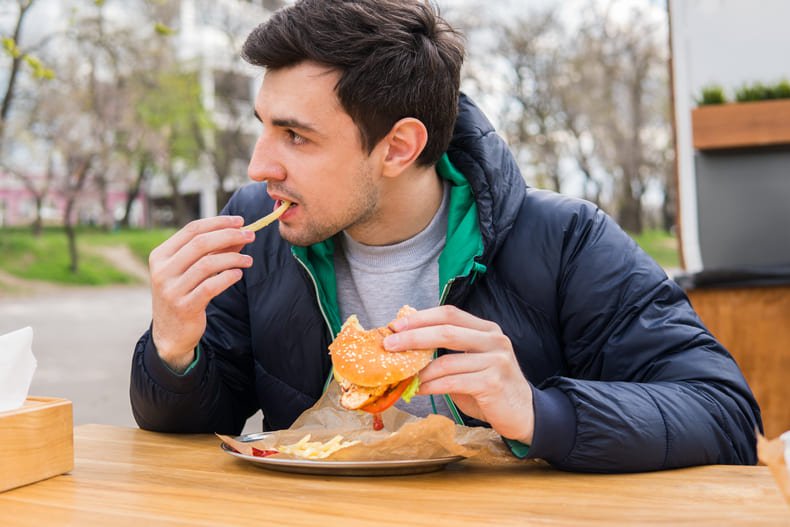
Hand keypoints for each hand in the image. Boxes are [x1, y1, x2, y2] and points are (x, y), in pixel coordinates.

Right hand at [149, 216, 254, 370]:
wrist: (171, 333)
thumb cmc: (184, 294)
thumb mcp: (192, 270)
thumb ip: (212, 251)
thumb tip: (239, 232)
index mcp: (161, 255)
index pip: (192, 229)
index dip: (218, 222)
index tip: (240, 221)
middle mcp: (162, 271)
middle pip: (200, 243)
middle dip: (229, 236)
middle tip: (250, 235)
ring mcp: (171, 290)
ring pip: (207, 264)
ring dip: (233, 258)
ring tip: (248, 260)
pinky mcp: (185, 307)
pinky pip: (210, 286)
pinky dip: (228, 277)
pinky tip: (238, 274)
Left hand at [383, 305, 533, 442]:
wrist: (524, 414)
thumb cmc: (490, 388)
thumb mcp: (470, 363)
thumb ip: (447, 352)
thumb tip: (406, 346)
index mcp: (486, 330)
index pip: (450, 314)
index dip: (421, 318)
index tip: (396, 325)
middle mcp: (494, 340)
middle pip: (446, 330)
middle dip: (413, 337)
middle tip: (389, 345)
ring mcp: (496, 360)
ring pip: (447, 360)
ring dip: (419, 370)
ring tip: (403, 376)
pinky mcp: (493, 382)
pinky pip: (452, 382)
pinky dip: (431, 386)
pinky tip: (419, 390)